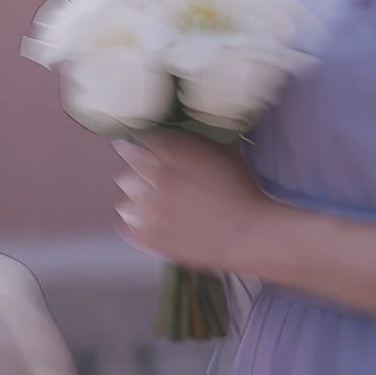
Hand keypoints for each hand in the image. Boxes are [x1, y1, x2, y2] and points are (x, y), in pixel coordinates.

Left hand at [113, 132, 268, 273]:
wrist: (250, 233)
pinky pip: (128, 229)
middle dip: (136, 166)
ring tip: (142, 200)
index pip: (146, 141)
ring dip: (133, 197)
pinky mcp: (153, 239)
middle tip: (144, 171)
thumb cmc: (242, 189)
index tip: (145, 147)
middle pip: (131, 166)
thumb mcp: (224, 152)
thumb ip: (196, 142)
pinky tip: (141, 222)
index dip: (146, 143)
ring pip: (125, 199)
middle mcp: (157, 179)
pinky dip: (132, 224)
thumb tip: (179, 135)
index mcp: (176, 155)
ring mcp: (152, 211)